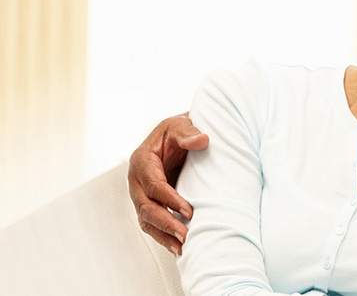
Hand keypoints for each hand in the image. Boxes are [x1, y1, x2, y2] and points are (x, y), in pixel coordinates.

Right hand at [127, 112, 207, 254]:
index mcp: (141, 160)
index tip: (189, 210)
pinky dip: (162, 236)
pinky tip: (177, 248)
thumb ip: (189, 132)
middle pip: (145, 206)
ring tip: (181, 248)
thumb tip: (202, 140)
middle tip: (185, 234)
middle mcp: (137, 180)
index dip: (169, 199)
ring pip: (146, 219)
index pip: (153, 185)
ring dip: (162, 235)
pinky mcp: (149, 203)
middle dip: (165, 222)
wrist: (176, 137)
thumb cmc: (177, 131)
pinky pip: (151, 223)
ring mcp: (140, 194)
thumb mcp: (181, 125)